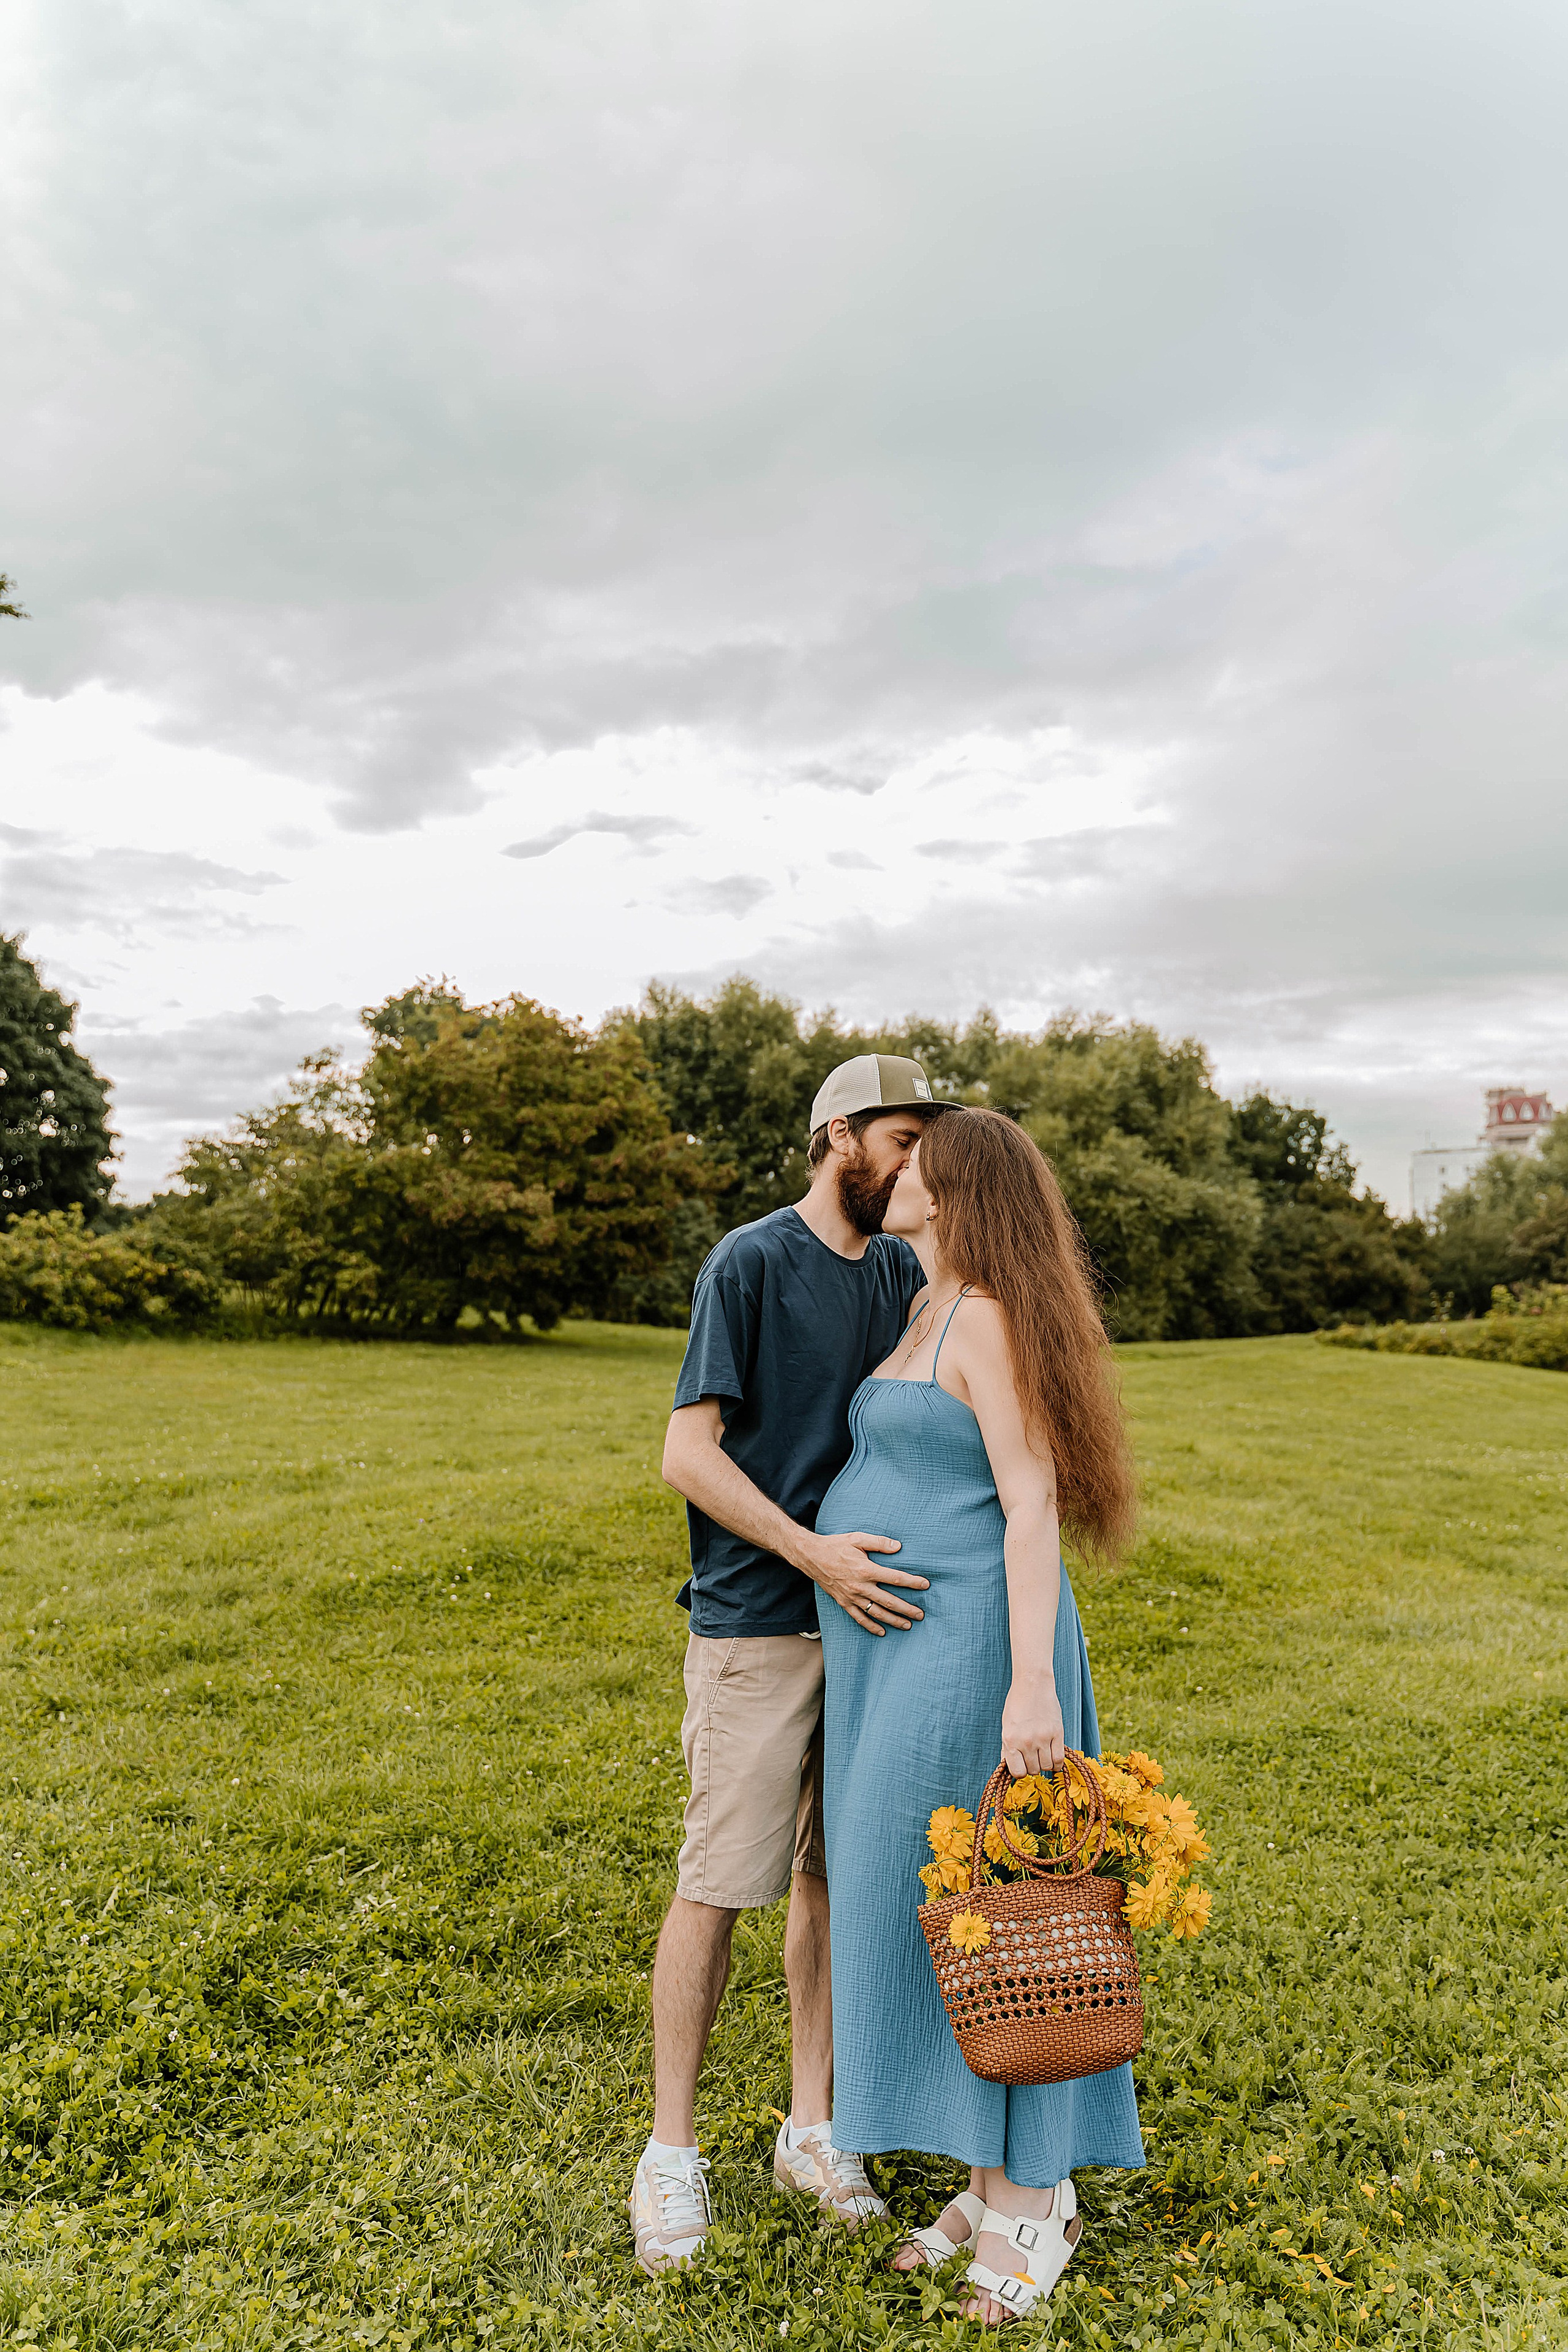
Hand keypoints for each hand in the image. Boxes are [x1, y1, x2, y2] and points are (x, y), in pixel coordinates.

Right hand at [799, 1530, 928, 1635]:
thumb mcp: (857, 1538)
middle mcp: (860, 1587)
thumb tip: (898, 1546)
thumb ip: (879, 1542)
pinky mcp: (844, 1602)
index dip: (912, 1582)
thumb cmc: (836, 1545)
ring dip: (893, 1620)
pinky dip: (871, 1626)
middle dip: (907, 1609)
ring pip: (876, 1613)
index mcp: (866, 1570)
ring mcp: (851, 1597)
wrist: (811, 1556)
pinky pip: (859, 1618)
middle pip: (889, 1601)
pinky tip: (882, 1631)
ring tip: (907, 1625)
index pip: (895, 1578)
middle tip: (921, 1615)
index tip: (925, 1585)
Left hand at [1000, 1675, 1063, 1776]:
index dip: (1021, 1771)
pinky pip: (1059, 1759)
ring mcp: (1043, 1738)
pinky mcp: (1057, 1733)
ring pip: (1046, 1767)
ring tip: (1042, 1754)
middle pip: (1033, 1770)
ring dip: (1045, 1764)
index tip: (1023, 1765)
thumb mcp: (1006, 1726)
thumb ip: (1007, 1748)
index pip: (1017, 1772)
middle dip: (1032, 1766)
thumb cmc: (1017, 1704)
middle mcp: (1026, 1742)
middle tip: (1033, 1756)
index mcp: (1010, 1740)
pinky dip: (1057, 1763)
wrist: (1032, 1684)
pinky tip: (1053, 1758)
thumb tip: (1007, 1766)